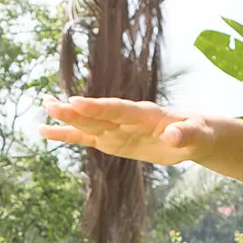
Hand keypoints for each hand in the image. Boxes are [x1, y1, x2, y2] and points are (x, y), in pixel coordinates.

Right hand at [40, 97, 210, 165]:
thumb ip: (185, 134)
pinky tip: (46, 132)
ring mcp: (117, 129)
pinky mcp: (112, 140)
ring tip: (44, 108)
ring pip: (88, 124)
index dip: (98, 107)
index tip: (76, 101)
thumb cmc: (198, 132)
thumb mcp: (197, 135)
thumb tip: (172, 135)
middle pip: (97, 115)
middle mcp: (127, 118)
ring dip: (66, 118)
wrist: (193, 134)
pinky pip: (87, 138)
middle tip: (49, 103)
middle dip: (74, 111)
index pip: (118, 109)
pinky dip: (67, 135)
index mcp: (146, 114)